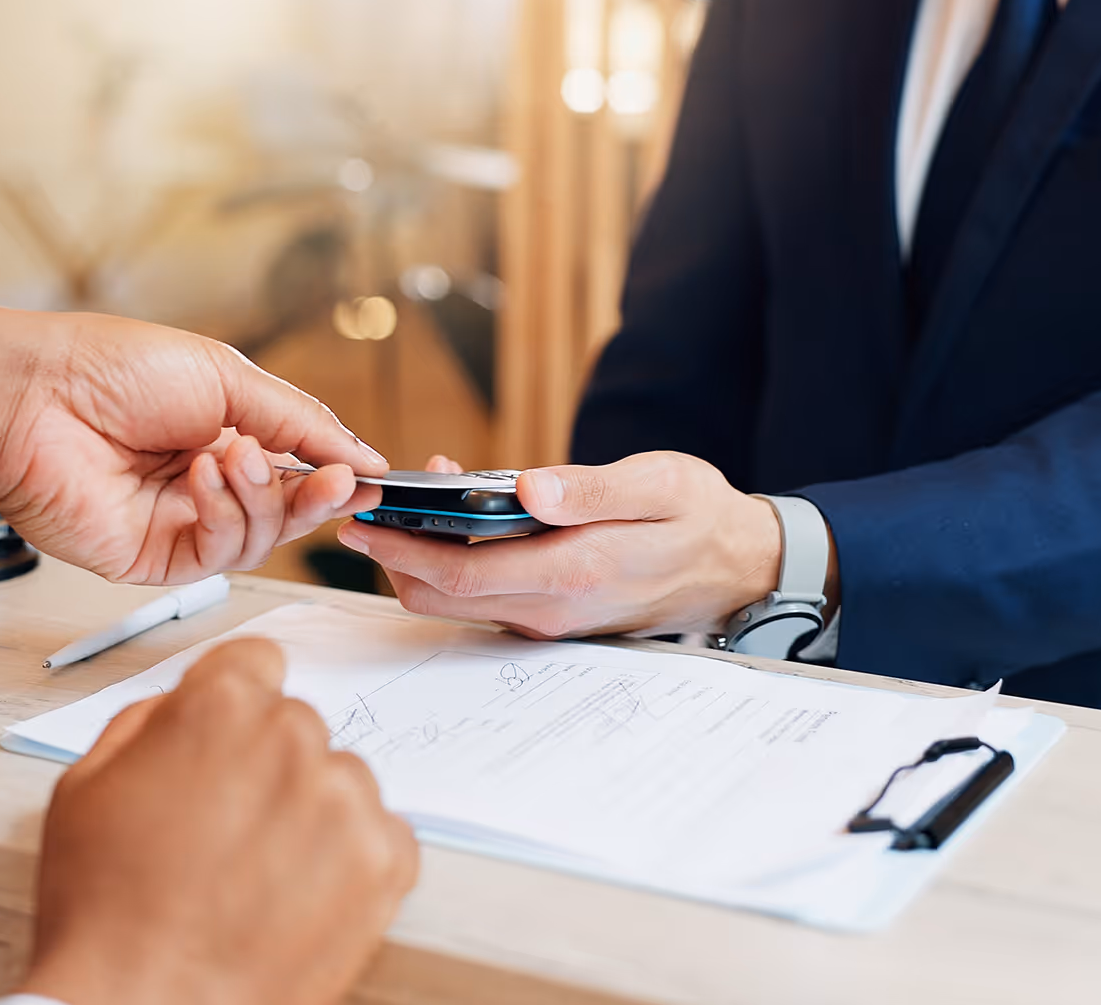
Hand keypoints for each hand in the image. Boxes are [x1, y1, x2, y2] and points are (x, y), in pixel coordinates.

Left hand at [0, 306, 385, 583]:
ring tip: (229, 455)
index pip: (298, 471)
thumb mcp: (227, 377)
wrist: (35, 395)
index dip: (335, 476)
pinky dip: (221, 516)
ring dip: (259, 498)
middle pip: (286, 515)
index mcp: (224, 435)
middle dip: (314, 496)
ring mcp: (179, 524)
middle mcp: (205, 485)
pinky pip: (215, 556)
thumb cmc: (111, 368)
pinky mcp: (151, 558)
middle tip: (334, 478)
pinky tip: (202, 477)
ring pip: (259, 540)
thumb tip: (364, 457)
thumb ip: (301, 422)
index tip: (370, 475)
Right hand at [18, 639, 418, 1004]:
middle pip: (295, 725)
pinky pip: (380, 834)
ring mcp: (345, 801)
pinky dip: (348, 860)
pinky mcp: (384, 862)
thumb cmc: (106, 910)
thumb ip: (145, 723)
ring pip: (338, 780)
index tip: (230, 735)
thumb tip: (183, 707)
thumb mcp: (86, 787)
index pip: (256, 661)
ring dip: (308, 812)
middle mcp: (293, 739)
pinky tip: (294, 894)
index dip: (234, 701)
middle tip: (224, 826)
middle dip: (265, 764)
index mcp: (220, 705)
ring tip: (256, 872)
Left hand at [340, 451, 804, 637]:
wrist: (738, 566)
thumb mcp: (660, 485)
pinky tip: (463, 509)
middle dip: (395, 554)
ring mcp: (549, 615)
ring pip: (459, 597)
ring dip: (425, 552)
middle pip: (442, 595)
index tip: (362, 520)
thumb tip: (529, 488)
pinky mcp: (551, 610)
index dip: (402, 550)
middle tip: (370, 503)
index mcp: (573, 572)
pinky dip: (457, 556)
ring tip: (420, 491)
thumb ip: (592, 490)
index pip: (461, 572)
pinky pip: (486, 592)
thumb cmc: (699, 517)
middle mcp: (552, 606)